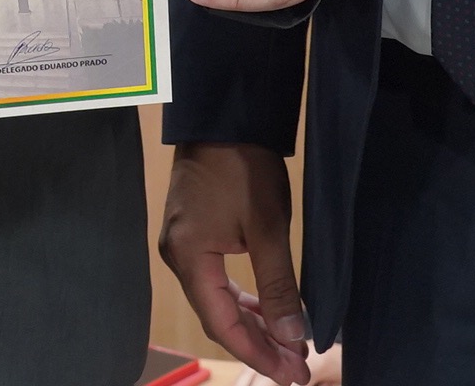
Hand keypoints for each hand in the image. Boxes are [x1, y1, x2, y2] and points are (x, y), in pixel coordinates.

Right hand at [160, 144, 311, 383]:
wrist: (224, 113)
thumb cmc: (244, 167)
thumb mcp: (268, 228)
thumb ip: (278, 286)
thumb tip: (292, 337)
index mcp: (189, 258)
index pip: (222, 324)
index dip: (258, 354)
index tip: (292, 373)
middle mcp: (178, 256)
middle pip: (217, 316)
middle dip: (258, 344)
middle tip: (296, 367)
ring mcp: (182, 243)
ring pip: (217, 300)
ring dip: (252, 323)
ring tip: (288, 345)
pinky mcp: (193, 232)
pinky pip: (216, 280)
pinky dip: (243, 299)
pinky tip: (266, 309)